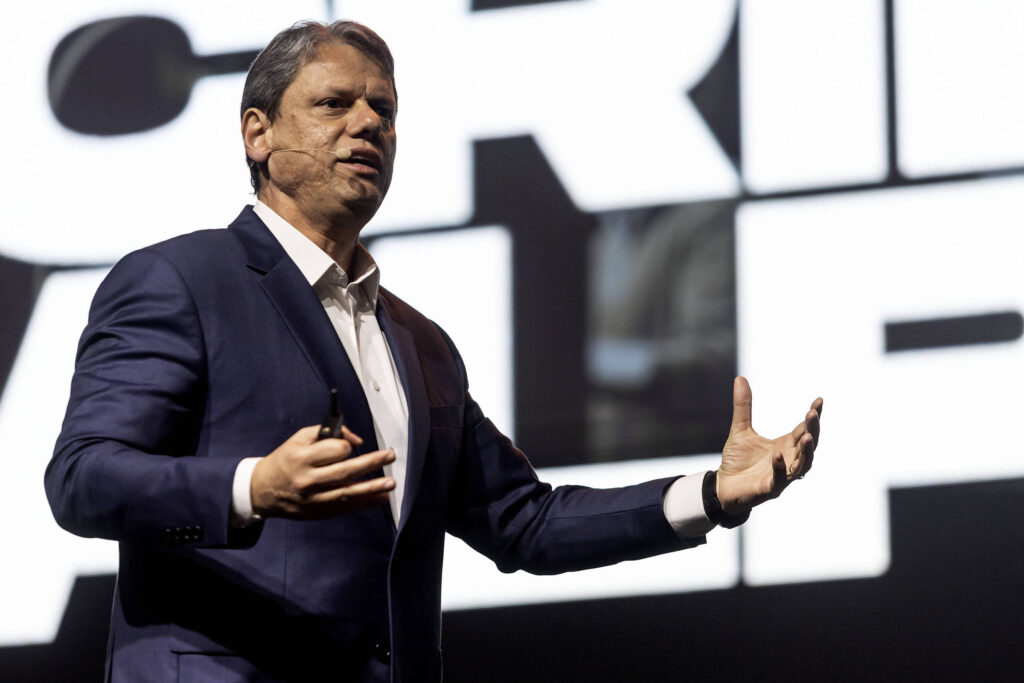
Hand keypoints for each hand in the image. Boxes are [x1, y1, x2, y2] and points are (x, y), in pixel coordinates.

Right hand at [251, 425, 395, 518]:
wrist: (262, 491)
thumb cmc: (284, 460)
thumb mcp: (299, 439)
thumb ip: (326, 433)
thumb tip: (355, 441)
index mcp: (301, 459)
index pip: (334, 451)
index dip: (345, 446)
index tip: (348, 446)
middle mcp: (308, 480)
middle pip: (345, 472)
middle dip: (371, 463)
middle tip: (389, 456)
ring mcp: (313, 499)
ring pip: (348, 493)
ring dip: (372, 487)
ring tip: (391, 483)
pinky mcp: (317, 512)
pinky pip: (345, 507)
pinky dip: (364, 503)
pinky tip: (380, 498)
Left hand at [715, 377, 822, 514]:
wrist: (722, 486)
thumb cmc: (737, 461)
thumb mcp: (740, 429)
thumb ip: (743, 406)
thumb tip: (740, 378)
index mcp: (785, 445)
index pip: (804, 429)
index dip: (813, 416)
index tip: (819, 400)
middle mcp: (789, 459)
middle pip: (809, 444)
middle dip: (813, 429)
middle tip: (813, 413)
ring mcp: (782, 475)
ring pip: (803, 464)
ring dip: (806, 451)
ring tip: (806, 436)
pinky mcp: (770, 488)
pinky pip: (780, 479)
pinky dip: (780, 467)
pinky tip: (778, 455)